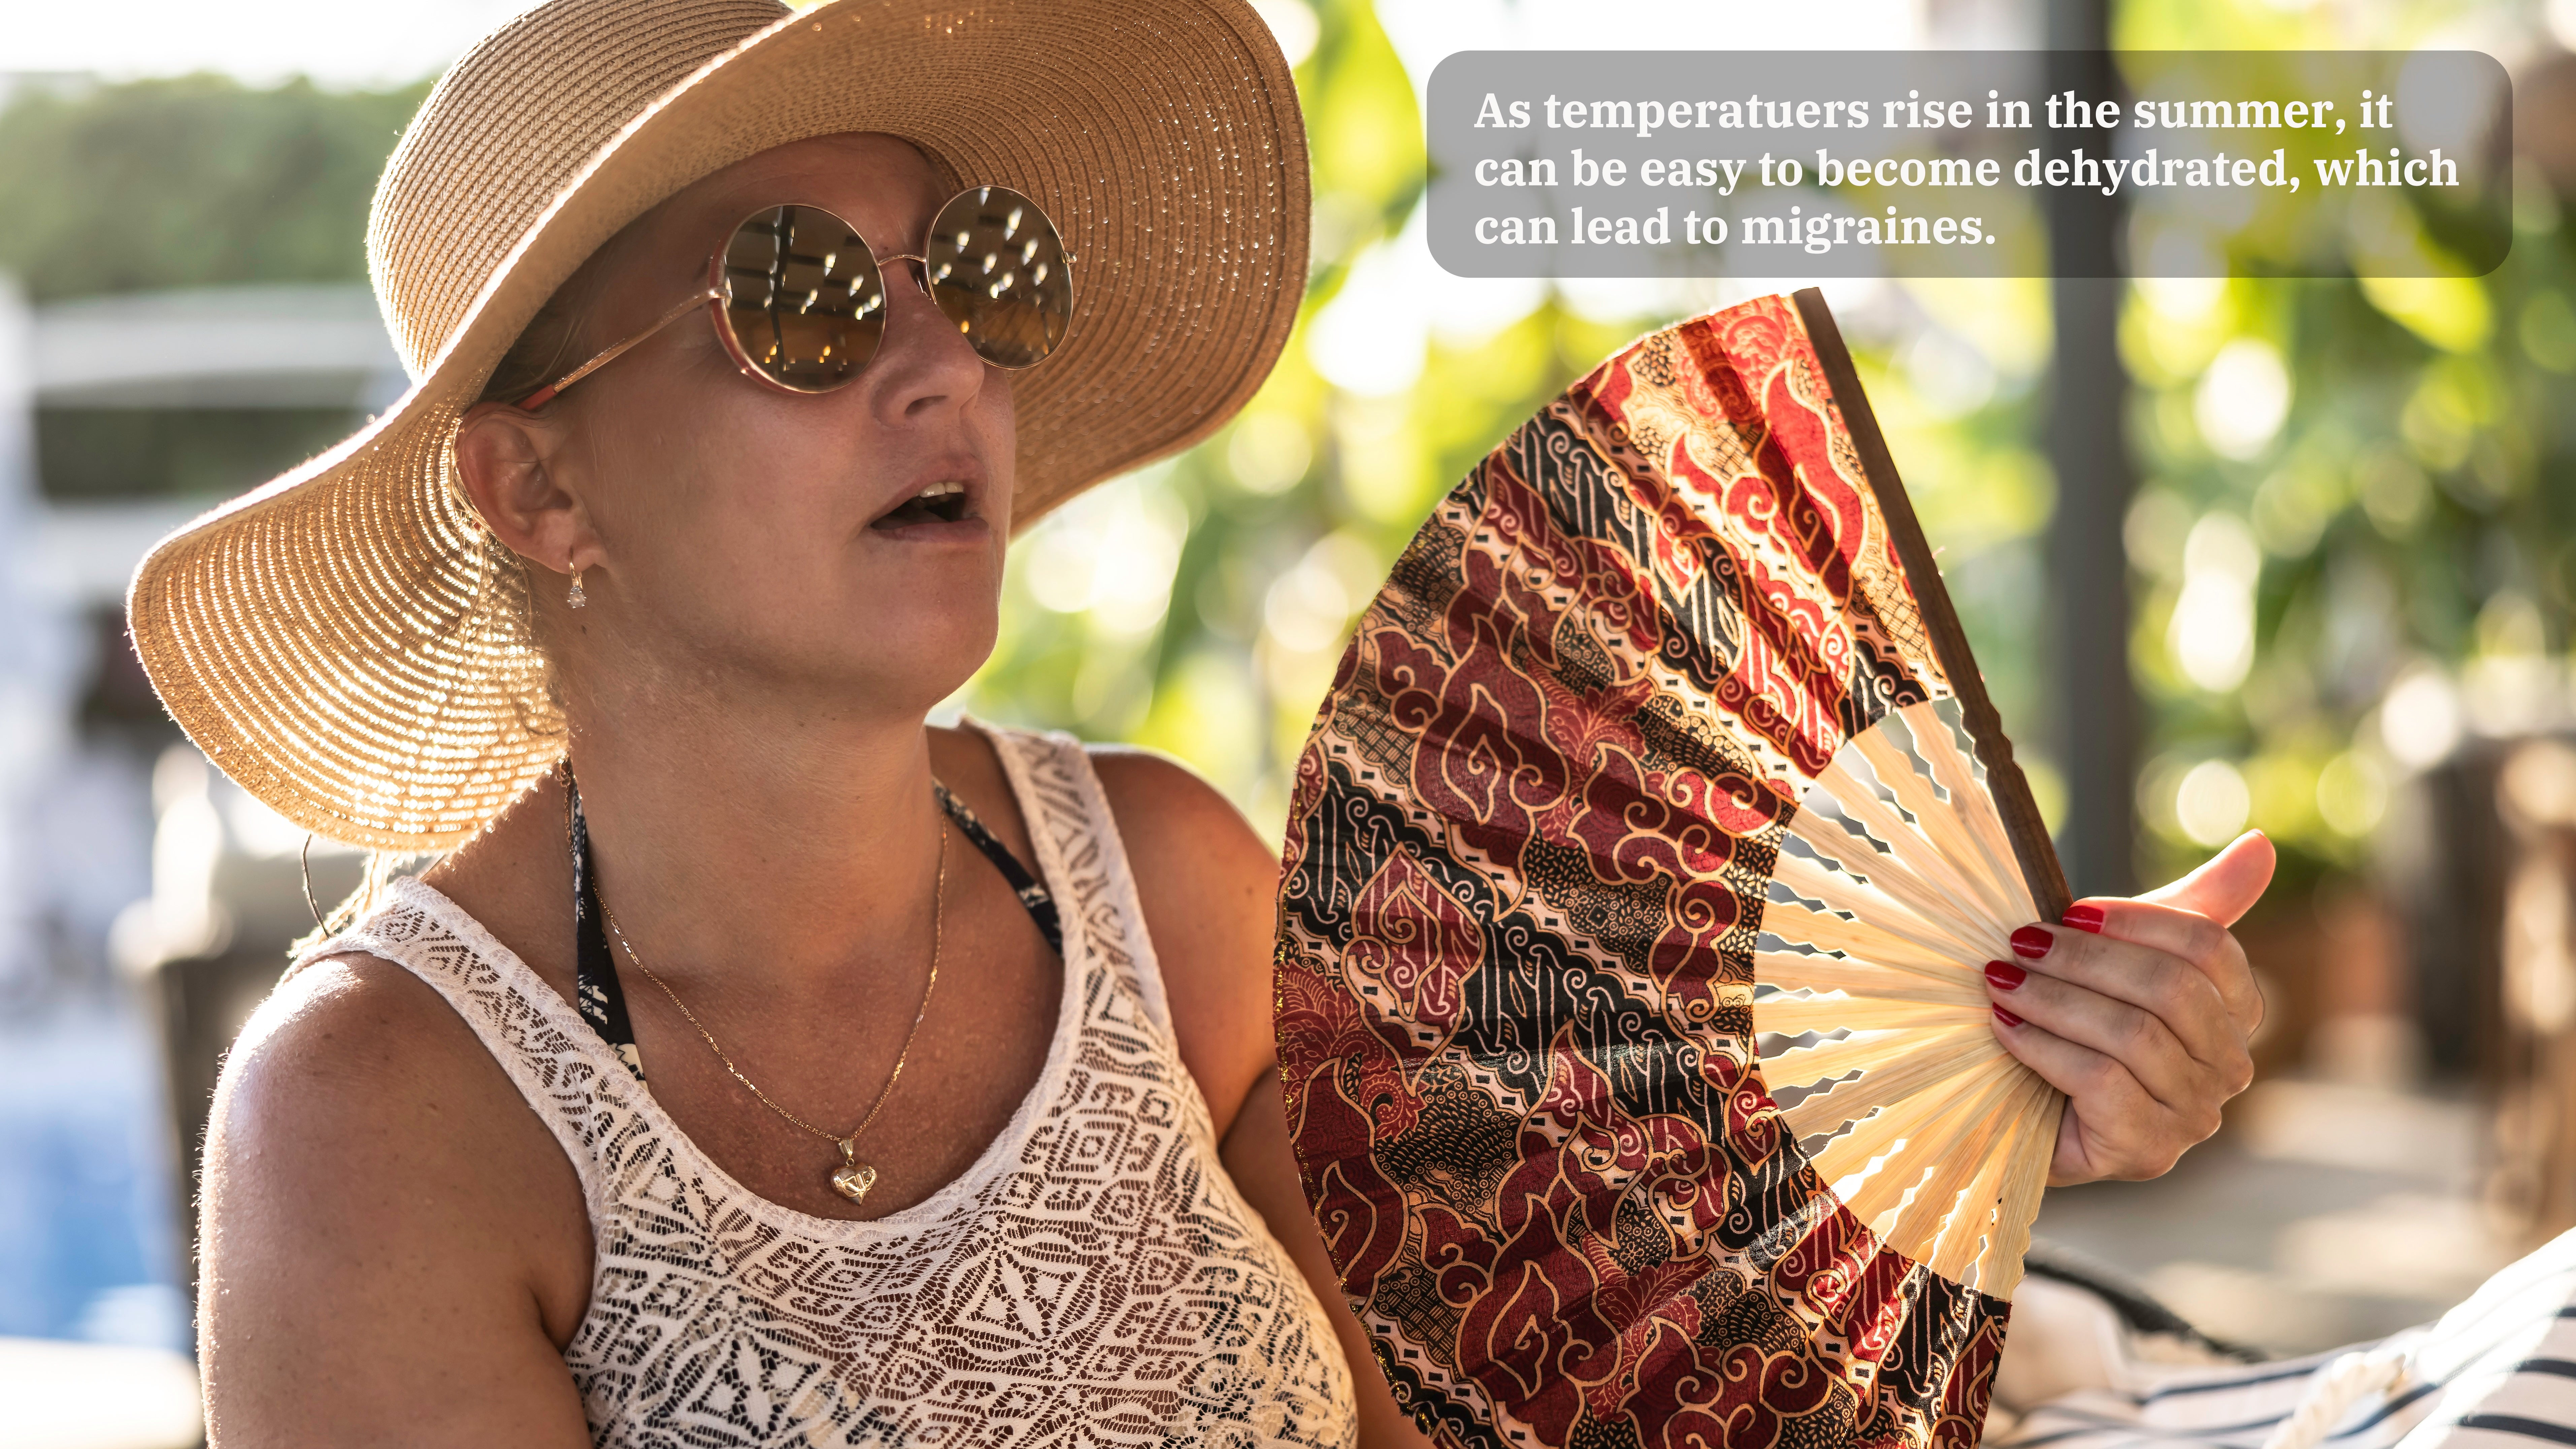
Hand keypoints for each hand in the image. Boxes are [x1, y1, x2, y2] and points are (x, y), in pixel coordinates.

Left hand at [1983, 831, 2275, 1185]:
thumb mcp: (2126, 954)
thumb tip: (2260, 844)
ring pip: (2133, 1035)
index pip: (2209, 948)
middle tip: (2019, 941)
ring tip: (2000, 980)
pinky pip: (2102, 1082)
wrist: (2019, 1106)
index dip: (2135, 922)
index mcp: (2237, 1013)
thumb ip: (2195, 903)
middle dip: (2086, 960)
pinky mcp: (2148, 1151)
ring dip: (2053, 999)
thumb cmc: (2078, 1022)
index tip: (2069, 911)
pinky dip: (2044, 1047)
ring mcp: (2194, 1117)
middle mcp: (2229, 1069)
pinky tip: (2005, 1028)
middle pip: (2171, 989)